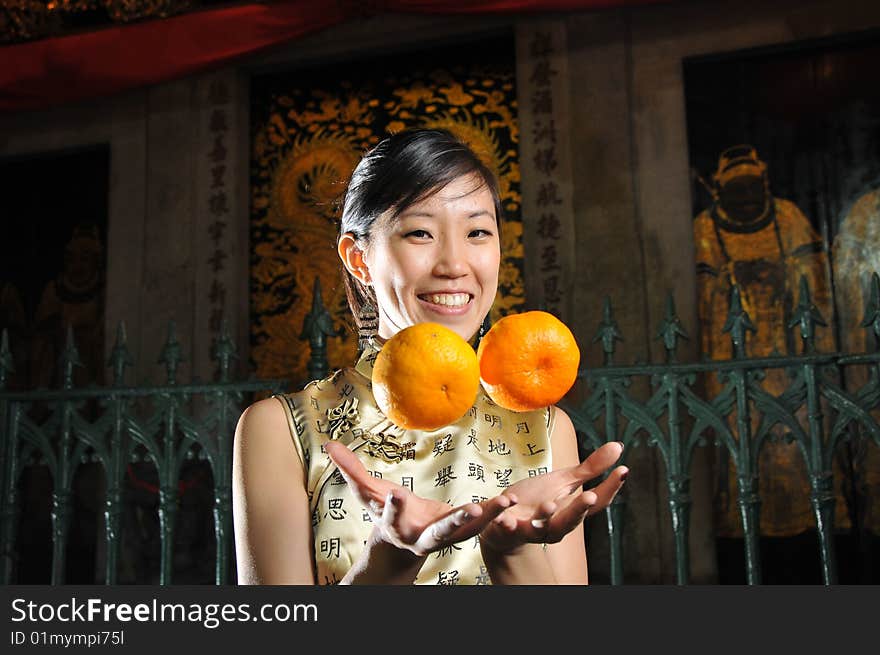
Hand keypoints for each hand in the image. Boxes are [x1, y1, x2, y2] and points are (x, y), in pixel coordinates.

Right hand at [325, 441, 512, 556]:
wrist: (400, 540)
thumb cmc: (382, 508)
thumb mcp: (366, 491)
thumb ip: (350, 469)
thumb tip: (327, 444)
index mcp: (396, 526)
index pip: (391, 516)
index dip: (392, 508)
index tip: (396, 494)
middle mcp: (421, 537)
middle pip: (440, 533)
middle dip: (456, 522)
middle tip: (473, 510)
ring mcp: (444, 537)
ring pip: (468, 530)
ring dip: (488, 518)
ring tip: (506, 502)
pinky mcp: (460, 531)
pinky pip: (480, 524)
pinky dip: (496, 514)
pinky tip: (512, 500)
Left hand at [480, 441, 627, 552]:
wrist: (502, 526)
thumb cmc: (537, 502)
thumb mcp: (564, 482)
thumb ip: (589, 470)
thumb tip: (619, 446)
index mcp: (570, 513)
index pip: (596, 504)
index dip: (610, 488)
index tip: (623, 470)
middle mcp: (554, 526)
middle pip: (570, 522)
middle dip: (579, 510)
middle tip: (590, 496)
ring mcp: (529, 529)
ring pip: (539, 529)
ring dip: (544, 517)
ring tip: (548, 505)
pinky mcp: (505, 529)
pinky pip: (505, 525)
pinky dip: (504, 515)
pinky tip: (508, 501)